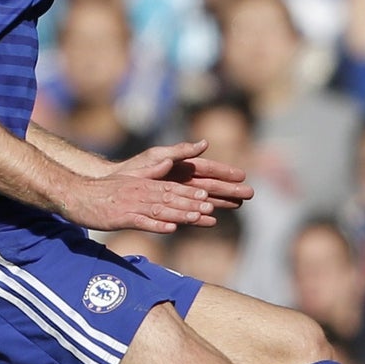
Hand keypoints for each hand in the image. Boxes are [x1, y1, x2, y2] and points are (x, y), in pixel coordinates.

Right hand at [56, 162, 216, 234]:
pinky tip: (170, 229)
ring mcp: (130, 205)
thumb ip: (149, 173)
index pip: (169, 187)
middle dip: (191, 203)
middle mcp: (139, 192)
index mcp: (141, 184)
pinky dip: (156, 225)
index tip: (207, 196)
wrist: (74, 195)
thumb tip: (168, 164)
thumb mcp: (126, 180)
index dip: (189, 192)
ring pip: (159, 209)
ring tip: (198, 217)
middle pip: (169, 198)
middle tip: (210, 207)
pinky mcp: (120, 218)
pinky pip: (141, 222)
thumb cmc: (100, 191)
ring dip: (180, 213)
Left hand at [111, 140, 252, 208]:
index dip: (225, 172)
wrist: (114, 185)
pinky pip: (189, 211)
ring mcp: (177, 194)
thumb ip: (179, 152)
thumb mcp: (156, 156)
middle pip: (211, 185)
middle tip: (250, 194)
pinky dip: (200, 216)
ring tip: (240, 205)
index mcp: (181, 166)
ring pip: (204, 199)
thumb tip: (204, 143)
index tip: (242, 175)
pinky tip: (213, 219)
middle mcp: (183, 180)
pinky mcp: (170, 207)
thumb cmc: (134, 167)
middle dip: (230, 189)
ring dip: (221, 202)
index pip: (208, 169)